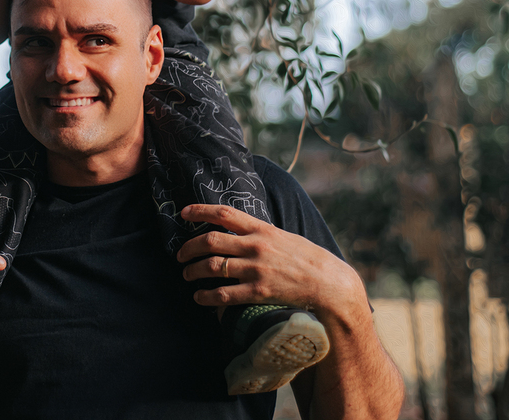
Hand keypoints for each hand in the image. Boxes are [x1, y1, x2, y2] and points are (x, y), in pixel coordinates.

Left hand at [175, 204, 356, 312]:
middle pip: (210, 241)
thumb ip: (261, 233)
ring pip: (212, 268)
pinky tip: (199, 298)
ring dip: (193, 272)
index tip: (183, 213)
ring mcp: (256, 269)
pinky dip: (206, 297)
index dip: (199, 211)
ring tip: (187, 275)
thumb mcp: (284, 236)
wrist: (329, 284)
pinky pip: (224, 294)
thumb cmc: (308, 259)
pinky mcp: (258, 292)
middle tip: (179, 255)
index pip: (223, 213)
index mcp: (262, 228)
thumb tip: (239, 231)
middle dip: (188, 248)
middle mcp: (256, 246)